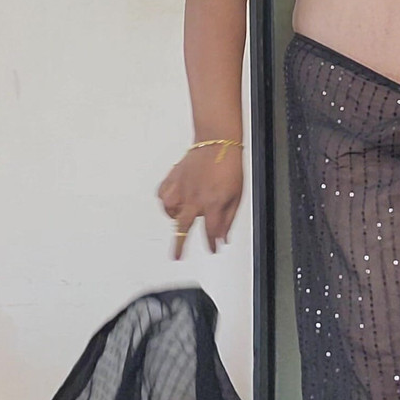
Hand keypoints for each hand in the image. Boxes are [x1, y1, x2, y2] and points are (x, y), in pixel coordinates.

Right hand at [157, 144, 242, 259]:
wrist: (217, 143)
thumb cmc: (229, 166)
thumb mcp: (237, 196)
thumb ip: (228, 219)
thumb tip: (223, 238)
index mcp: (212, 203)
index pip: (210, 232)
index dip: (211, 244)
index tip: (213, 250)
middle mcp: (194, 198)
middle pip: (183, 228)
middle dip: (180, 245)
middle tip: (176, 257)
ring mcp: (181, 188)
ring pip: (170, 211)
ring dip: (175, 219)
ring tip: (180, 219)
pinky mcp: (172, 178)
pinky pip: (162, 195)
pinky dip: (166, 202)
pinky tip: (171, 202)